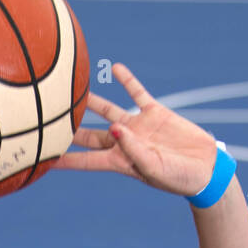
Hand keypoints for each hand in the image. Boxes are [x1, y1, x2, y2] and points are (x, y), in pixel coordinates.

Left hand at [53, 63, 217, 195]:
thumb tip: (114, 128)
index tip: (42, 159)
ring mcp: (138, 126)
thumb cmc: (178, 178)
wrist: (205, 169)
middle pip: (89, 135)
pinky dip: (126, 81)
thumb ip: (133, 149)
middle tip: (46, 120)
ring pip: (108, 110)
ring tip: (72, 87)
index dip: (64, 160)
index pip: (84, 160)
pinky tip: (114, 69)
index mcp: (119, 161)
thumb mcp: (154, 168)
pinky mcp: (155, 112)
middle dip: (69, 129)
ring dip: (92, 101)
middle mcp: (124, 142)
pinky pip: (137, 93)